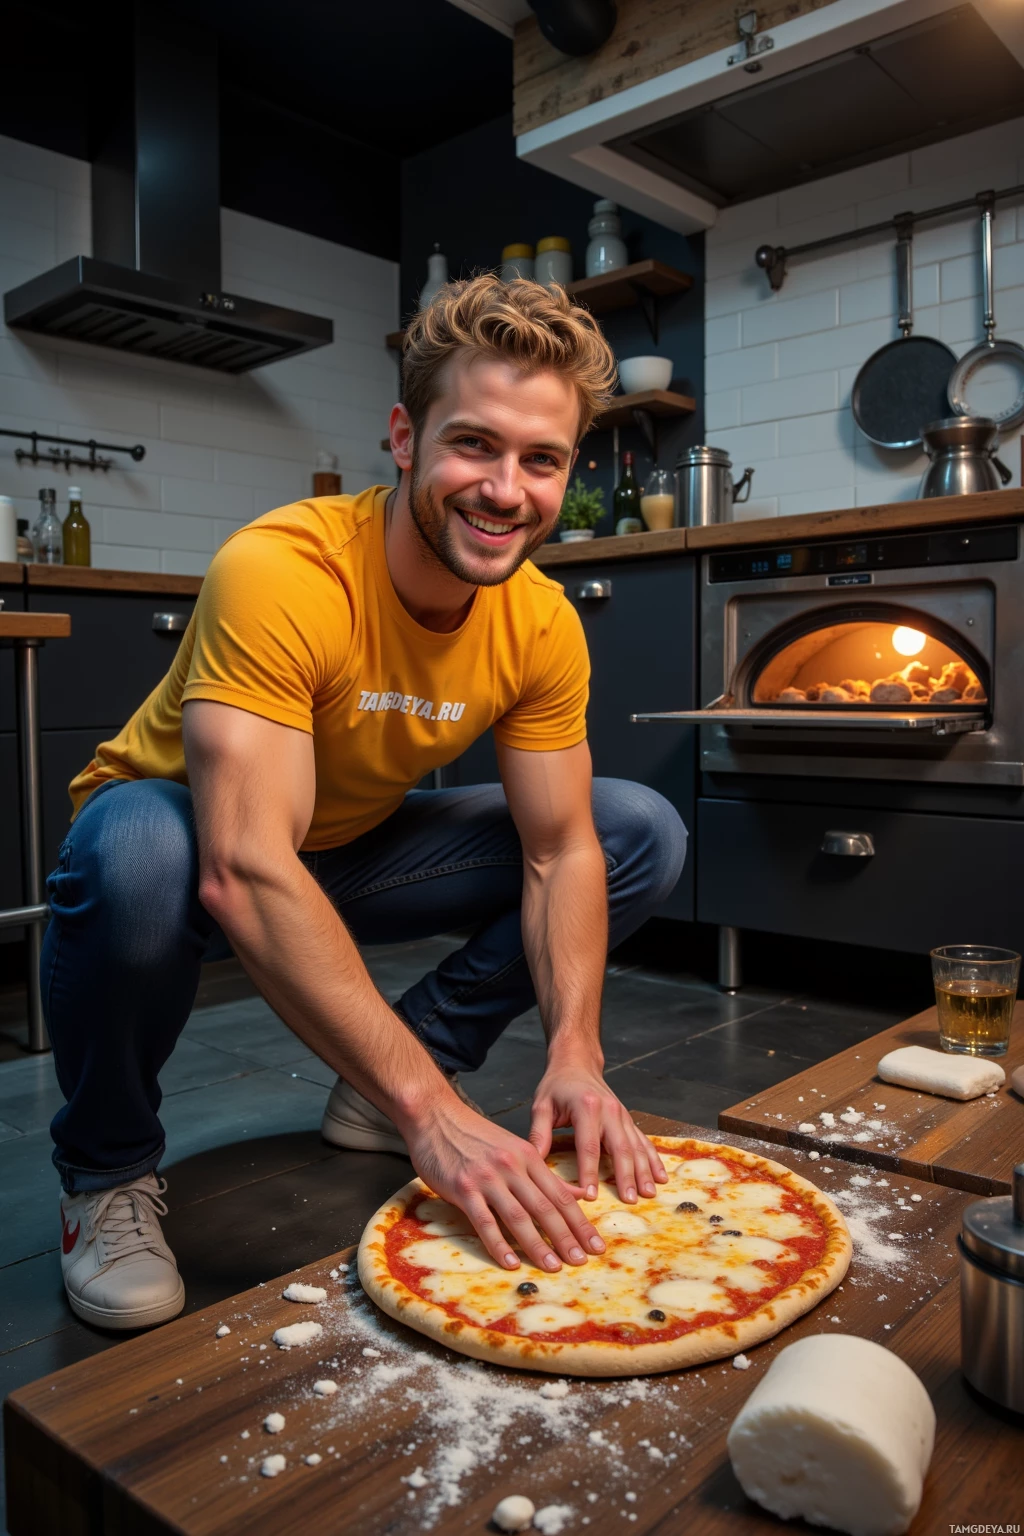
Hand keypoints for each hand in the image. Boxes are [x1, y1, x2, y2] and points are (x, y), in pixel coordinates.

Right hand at [400, 1091, 606, 1273]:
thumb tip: (578, 1194)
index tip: (595, 1245)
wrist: (436, 1116)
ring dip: (538, 1244)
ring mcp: (488, 1177)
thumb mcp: (515, 1148)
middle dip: (566, 1237)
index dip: (580, 1223)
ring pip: (518, 1216)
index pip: (561, 1195)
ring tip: (554, 1266)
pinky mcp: (463, 1188)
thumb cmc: (475, 1136)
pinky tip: (510, 1262)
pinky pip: (484, 1221)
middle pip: (545, 1207)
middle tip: (582, 1261)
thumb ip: (545, 1174)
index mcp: (529, 1156)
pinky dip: (498, 1244)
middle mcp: (512, 1166)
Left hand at [529, 1058, 666, 1203]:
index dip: (589, 1172)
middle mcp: (609, 1110)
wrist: (577, 1063)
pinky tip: (660, 1176)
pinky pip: (643, 1141)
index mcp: (586, 1107)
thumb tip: (533, 1164)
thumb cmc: (557, 1086)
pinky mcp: (628, 1119)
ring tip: (649, 1193)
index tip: (590, 1196)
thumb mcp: (541, 1106)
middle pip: (620, 1148)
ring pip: (636, 1146)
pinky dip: (653, 1160)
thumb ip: (538, 1134)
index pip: (588, 1146)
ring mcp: (622, 1114)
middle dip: (626, 1176)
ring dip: (644, 1171)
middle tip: (629, 1200)